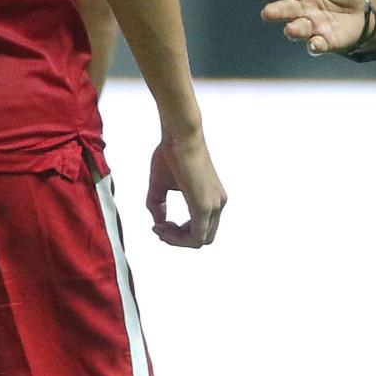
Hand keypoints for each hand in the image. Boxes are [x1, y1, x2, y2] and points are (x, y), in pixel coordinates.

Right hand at [146, 129, 226, 248]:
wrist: (180, 135)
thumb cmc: (172, 153)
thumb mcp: (161, 184)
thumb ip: (158, 205)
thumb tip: (158, 223)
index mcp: (212, 197)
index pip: (200, 228)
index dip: (178, 233)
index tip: (159, 224)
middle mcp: (217, 203)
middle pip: (202, 238)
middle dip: (178, 239)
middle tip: (159, 228)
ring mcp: (214, 205)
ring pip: (199, 240)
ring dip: (177, 240)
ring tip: (160, 227)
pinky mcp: (205, 206)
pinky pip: (196, 237)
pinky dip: (178, 238)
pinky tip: (163, 226)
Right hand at [261, 0, 374, 55]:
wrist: (361, 9)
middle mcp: (302, 9)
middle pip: (286, 10)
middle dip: (277, 12)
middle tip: (268, 13)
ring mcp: (312, 26)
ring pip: (298, 29)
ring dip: (293, 30)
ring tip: (291, 29)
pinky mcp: (324, 41)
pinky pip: (317, 45)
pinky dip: (314, 46)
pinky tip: (314, 44)